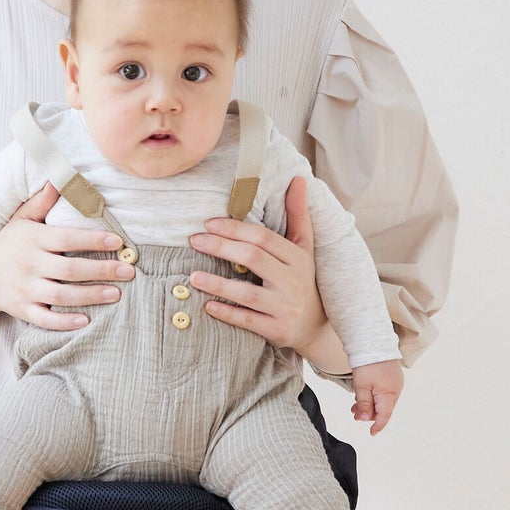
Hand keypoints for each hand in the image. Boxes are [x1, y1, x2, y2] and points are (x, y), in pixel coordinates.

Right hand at [0, 183, 131, 331]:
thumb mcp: (22, 219)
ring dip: (91, 296)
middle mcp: (28, 265)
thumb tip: (62, 177)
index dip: (92, 240)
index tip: (117, 242)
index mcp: (32, 239)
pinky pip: (45, 319)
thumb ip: (42, 201)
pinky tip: (86, 320)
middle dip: (101, 271)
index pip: (66, 239)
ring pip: (61, 296)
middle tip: (128, 271)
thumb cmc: (9, 244)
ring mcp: (24, 289)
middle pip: (69, 270)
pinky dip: (65, 322)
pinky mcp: (22, 310)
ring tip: (116, 293)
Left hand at [186, 175, 327, 353]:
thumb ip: (298, 214)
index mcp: (299, 257)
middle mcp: (294, 281)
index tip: (209, 223)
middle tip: (194, 241)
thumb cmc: (303, 280)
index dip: (235, 228)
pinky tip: (207, 305)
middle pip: (254, 259)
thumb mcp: (305, 248)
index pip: (264, 238)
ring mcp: (286, 307)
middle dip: (221, 247)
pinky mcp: (278, 331)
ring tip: (193, 276)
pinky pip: (248, 321)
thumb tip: (298, 179)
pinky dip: (227, 313)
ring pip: (249, 293)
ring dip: (218, 283)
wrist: (316, 328)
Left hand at [350, 359, 402, 434]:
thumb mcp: (361, 385)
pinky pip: (383, 392)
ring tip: (355, 407)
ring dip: (370, 405)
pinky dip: (374, 396)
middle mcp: (396, 390)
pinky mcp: (392, 378)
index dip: (378, 425)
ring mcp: (395, 384)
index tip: (372, 433)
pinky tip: (363, 397)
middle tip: (355, 414)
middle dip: (369, 413)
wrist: (373, 342)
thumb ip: (364, 403)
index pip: (385, 415)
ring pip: (382, 401)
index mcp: (389, 393)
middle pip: (383, 409)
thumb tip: (364, 419)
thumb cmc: (367, 363)